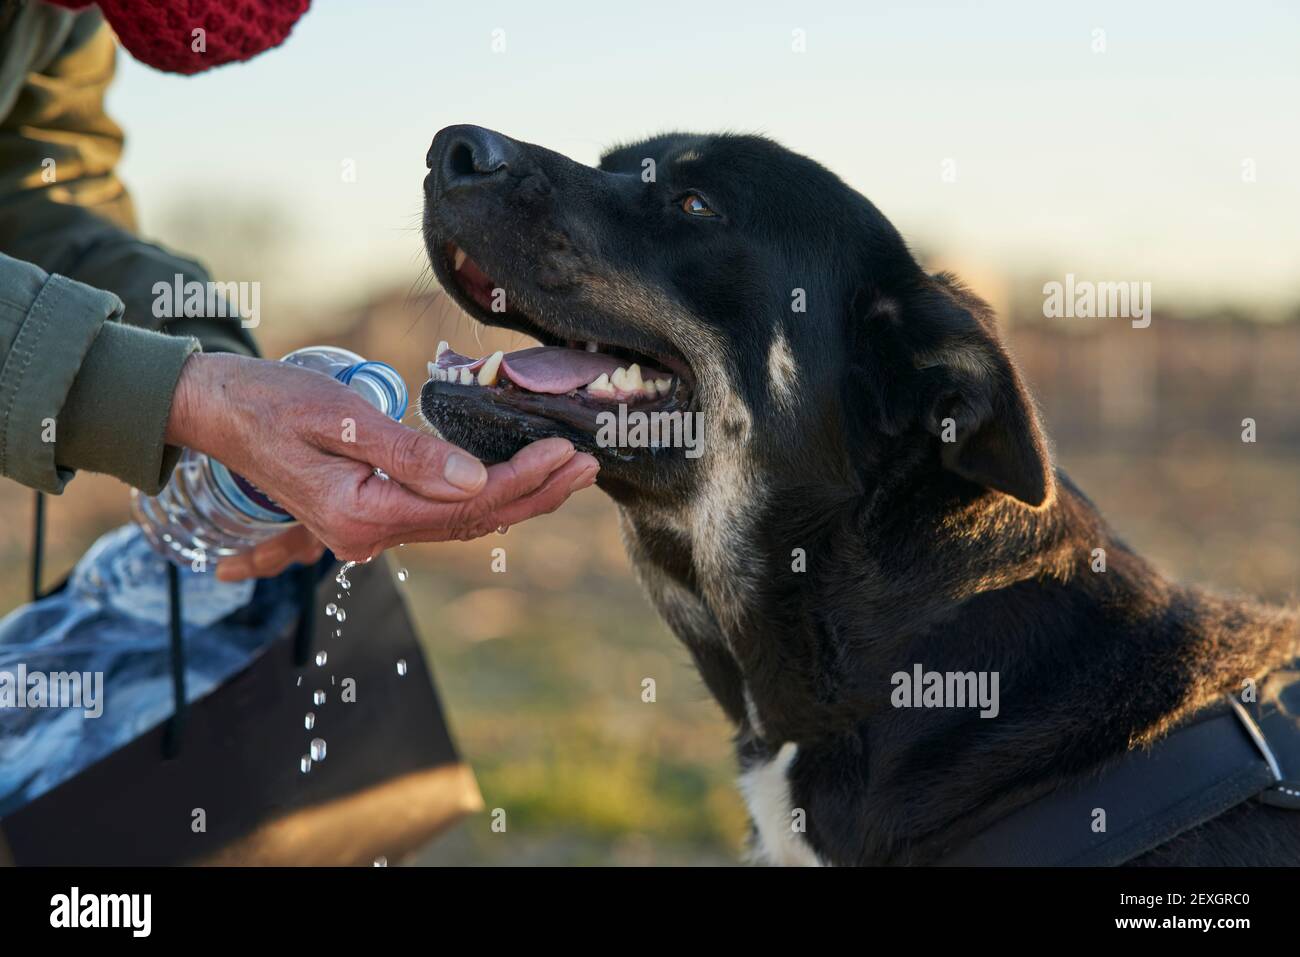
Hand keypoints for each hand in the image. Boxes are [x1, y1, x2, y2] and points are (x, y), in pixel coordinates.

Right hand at [165, 352, 597, 577]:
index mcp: (362, 514)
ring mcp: (366, 530)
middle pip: (471, 520)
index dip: (521, 480)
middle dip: (535, 494)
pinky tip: (516, 484)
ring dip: (517, 498)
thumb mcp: (339, 418)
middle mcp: (367, 534)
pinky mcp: (366, 515)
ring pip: (459, 522)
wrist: (215, 412)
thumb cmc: (270, 402)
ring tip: (569, 474)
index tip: (565, 451)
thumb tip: (475, 479)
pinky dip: (483, 500)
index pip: (463, 504)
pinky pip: (437, 516)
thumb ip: (407, 454)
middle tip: (589, 465)